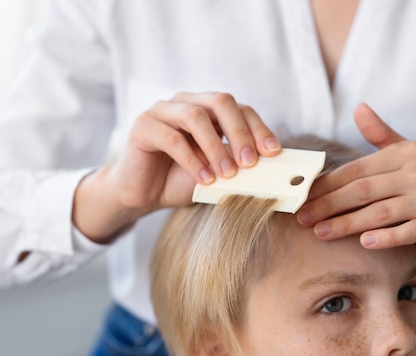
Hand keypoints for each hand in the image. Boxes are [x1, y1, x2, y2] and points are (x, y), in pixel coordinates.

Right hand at [73, 92, 280, 242]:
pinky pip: (172, 138)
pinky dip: (192, 159)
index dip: (258, 128)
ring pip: (196, 117)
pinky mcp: (143, 126)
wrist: (142, 195)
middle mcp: (185, 102)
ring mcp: (162, 111)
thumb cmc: (180, 180)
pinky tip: (203, 179)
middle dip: (240, 132)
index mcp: (207, 108)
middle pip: (220, 102)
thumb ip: (236, 165)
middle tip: (250, 162)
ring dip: (216, 147)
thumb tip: (268, 168)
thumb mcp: (215, 173)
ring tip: (227, 174)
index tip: (272, 152)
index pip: (239, 108)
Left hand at [297, 103, 415, 264]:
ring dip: (346, 223)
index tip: (303, 196)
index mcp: (405, 154)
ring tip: (321, 233)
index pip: (356, 169)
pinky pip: (408, 230)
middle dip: (328, 205)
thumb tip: (358, 108)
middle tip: (302, 218)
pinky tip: (364, 242)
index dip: (327, 184)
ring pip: (379, 211)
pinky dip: (385, 237)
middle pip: (362, 190)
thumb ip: (383, 135)